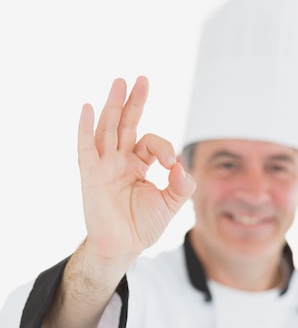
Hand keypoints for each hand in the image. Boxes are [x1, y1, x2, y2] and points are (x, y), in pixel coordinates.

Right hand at [77, 76, 194, 264]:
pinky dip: (85, 129)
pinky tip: (88, 109)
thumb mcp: (170, 204)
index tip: (171, 164)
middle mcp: (119, 160)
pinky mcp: (91, 176)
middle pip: (126, 124)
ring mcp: (104, 166)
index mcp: (137, 164)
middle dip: (134, 102)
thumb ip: (181, 185)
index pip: (151, 143)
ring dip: (113, 106)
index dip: (164, 147)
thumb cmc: (143, 226)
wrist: (123, 247)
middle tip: (141, 79)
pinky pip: (86, 149)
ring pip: (107, 129)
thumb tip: (181, 166)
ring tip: (119, 82)